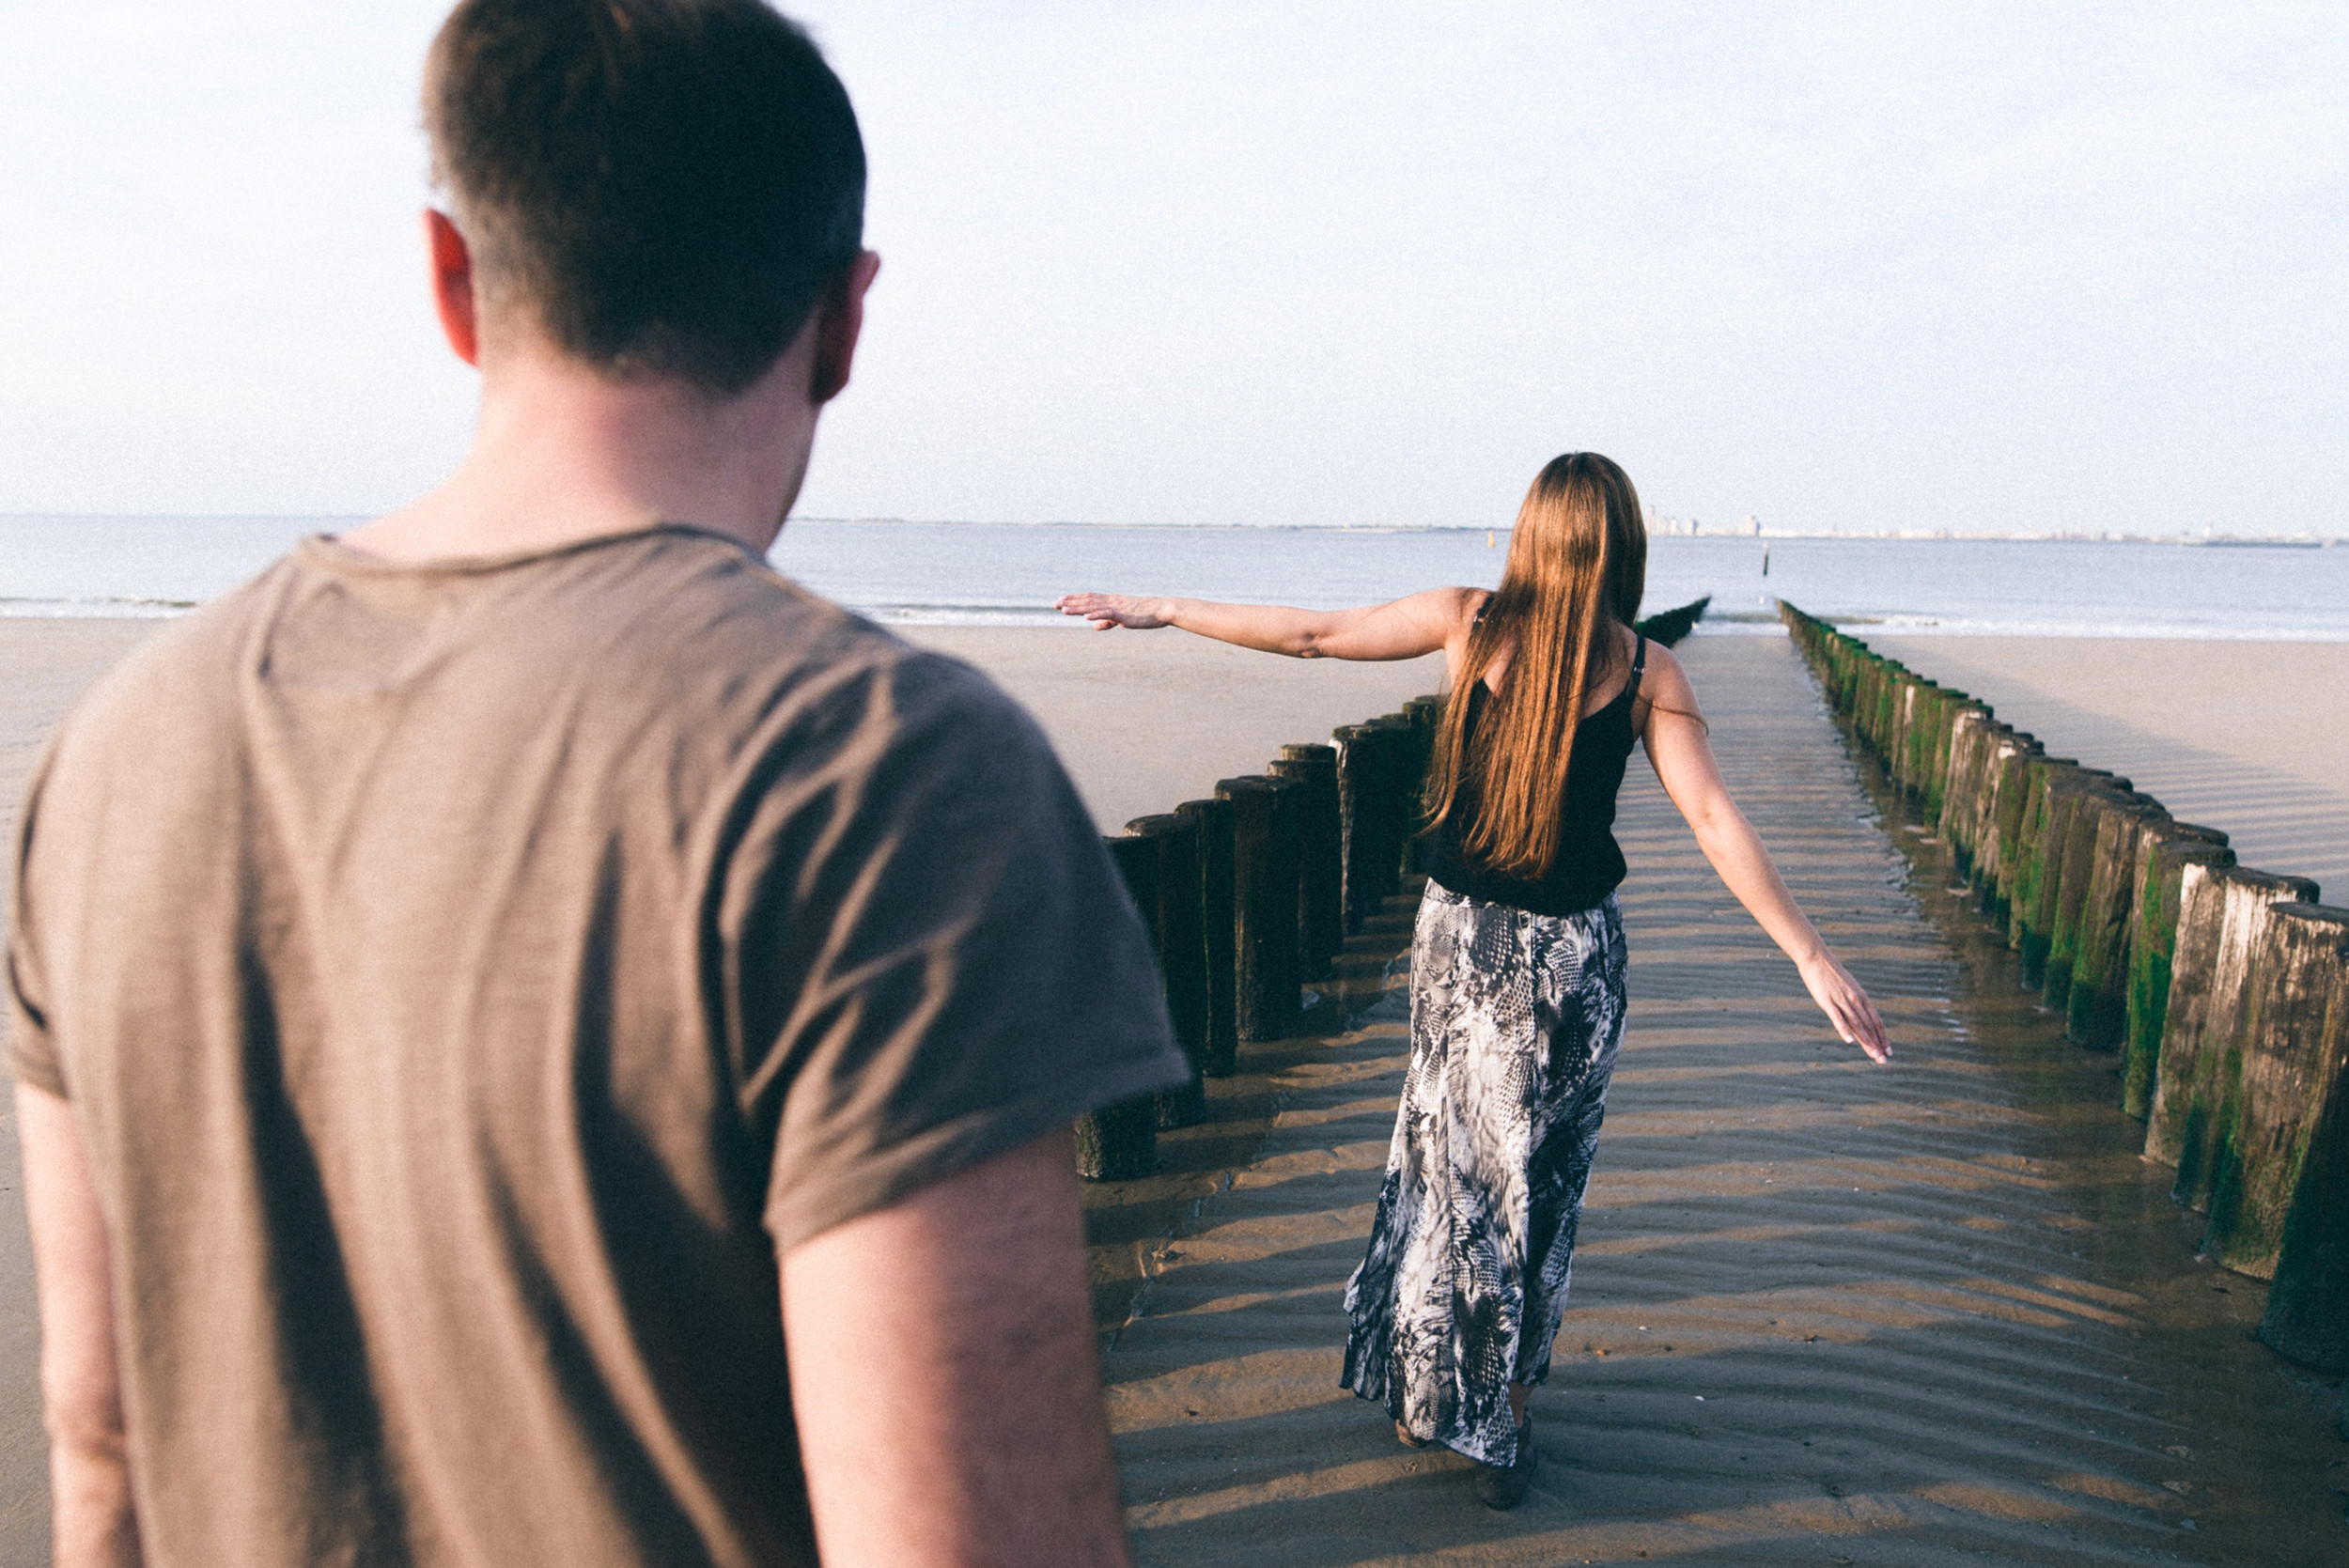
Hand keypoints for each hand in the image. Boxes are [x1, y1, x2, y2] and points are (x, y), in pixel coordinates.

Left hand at [1053, 592, 1169, 630]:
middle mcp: (1111, 602)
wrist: (1161, 610)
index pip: (1088, 598)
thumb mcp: (1121, 619)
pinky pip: (1108, 614)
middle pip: (1087, 601)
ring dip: (1078, 608)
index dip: (1074, 599)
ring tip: (1063, 610)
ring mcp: (1117, 608)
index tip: (1060, 600)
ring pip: (1094, 607)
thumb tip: (1093, 626)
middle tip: (1054, 604)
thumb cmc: (1143, 614)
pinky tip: (1086, 618)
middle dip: (1070, 602)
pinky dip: (1096, 615)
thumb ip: (1107, 622)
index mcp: (1110, 601)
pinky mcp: (1124, 615)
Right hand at [1797, 950, 1890, 1063]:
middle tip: (1883, 1061)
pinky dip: (1844, 1030)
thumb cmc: (1830, 973)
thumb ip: (1852, 1001)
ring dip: (1866, 1041)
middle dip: (1877, 1044)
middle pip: (1869, 1026)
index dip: (1883, 1037)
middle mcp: (1855, 1000)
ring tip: (1873, 1055)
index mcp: (1861, 997)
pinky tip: (1849, 1041)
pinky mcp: (1827, 1001)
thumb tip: (1857, 1014)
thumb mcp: (1847, 987)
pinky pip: (1837, 1017)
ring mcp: (1842, 1001)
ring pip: (1857, 1024)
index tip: (1889, 1051)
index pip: (1876, 1021)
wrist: (1816, 957)